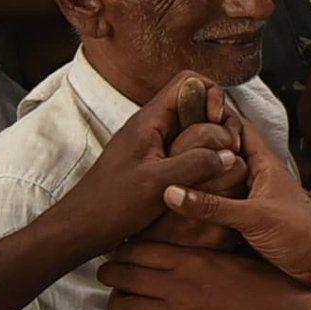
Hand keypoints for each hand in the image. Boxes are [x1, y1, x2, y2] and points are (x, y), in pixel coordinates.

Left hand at [53, 72, 237, 257]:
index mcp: (150, 119)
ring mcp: (155, 144)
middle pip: (197, 104)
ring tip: (225, 165)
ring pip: (196, 129)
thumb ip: (196, 164)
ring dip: (214, 142)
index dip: (211, 94)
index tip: (218, 122)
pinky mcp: (156, 163)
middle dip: (220, 121)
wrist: (80, 229)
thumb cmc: (111, 205)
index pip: (188, 81)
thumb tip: (229, 154)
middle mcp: (153, 126)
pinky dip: (204, 158)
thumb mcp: (158, 184)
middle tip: (230, 149)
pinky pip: (188, 149)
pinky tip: (211, 179)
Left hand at [97, 243, 310, 309]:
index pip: (135, 261)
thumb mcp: (242, 257)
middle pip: (125, 299)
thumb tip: (192, 237)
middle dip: (114, 296)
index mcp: (189, 271)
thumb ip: (209, 250)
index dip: (118, 262)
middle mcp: (175, 307)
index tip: (112, 264)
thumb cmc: (282, 290)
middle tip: (110, 296)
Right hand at [166, 119, 310, 283]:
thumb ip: (212, 205)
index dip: (216, 116)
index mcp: (265, 164)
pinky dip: (211, 197)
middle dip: (204, 144)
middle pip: (229, 152)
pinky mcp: (256, 216)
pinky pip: (228, 200)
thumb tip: (170, 190)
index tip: (186, 108)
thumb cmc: (300, 233)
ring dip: (206, 173)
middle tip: (169, 140)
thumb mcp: (253, 217)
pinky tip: (189, 202)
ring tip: (172, 166)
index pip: (239, 128)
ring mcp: (258, 196)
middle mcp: (261, 175)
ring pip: (227, 177)